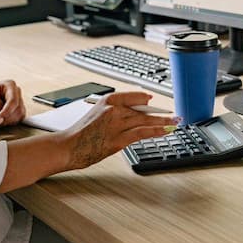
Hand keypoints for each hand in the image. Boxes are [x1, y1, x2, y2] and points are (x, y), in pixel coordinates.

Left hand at [0, 80, 25, 129]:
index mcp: (10, 85)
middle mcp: (16, 92)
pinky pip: (18, 120)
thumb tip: (4, 119)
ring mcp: (18, 102)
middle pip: (18, 110)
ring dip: (6, 122)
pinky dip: (8, 124)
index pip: (13, 101)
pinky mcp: (18, 111)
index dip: (6, 112)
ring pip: (20, 116)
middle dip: (5, 118)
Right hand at [62, 91, 179, 169]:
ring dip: (163, 122)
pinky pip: (142, 133)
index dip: (147, 99)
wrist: (68, 146)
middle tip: (173, 114)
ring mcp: (116, 124)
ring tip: (174, 123)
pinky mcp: (118, 139)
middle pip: (143, 110)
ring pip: (145, 121)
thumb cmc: (80, 133)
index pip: (134, 96)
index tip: (154, 100)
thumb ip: (114, 112)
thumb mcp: (96, 114)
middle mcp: (114, 110)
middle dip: (160, 113)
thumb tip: (133, 116)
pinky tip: (164, 132)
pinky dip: (155, 131)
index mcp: (107, 100)